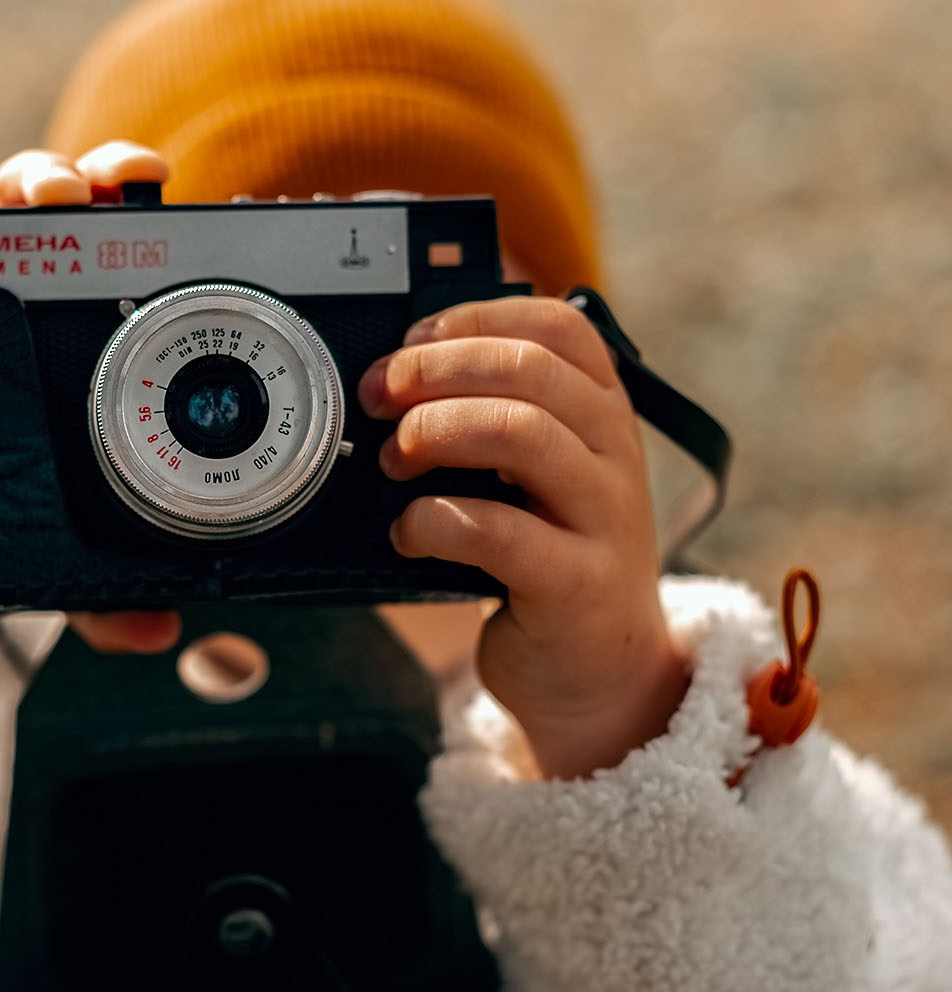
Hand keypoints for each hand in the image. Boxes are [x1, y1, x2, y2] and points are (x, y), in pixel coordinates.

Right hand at [0, 142, 179, 652]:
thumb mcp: (45, 549)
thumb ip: (99, 593)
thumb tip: (161, 632)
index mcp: (99, 333)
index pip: (153, 257)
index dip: (187, 230)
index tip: (220, 231)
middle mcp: (44, 288)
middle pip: (96, 200)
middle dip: (121, 174)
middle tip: (139, 192)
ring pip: (16, 187)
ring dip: (42, 176)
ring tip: (59, 203)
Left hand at [359, 296, 689, 778]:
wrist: (600, 671)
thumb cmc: (549, 560)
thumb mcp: (537, 477)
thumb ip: (492, 421)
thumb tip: (394, 379)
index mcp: (603, 411)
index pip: (556, 325)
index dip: (473, 319)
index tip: (409, 343)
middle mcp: (614, 452)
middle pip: (530, 368)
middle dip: (433, 371)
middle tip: (377, 397)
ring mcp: (603, 518)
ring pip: (521, 433)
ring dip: (434, 432)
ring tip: (392, 461)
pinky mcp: (576, 585)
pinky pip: (497, 531)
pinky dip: (431, 521)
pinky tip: (408, 533)